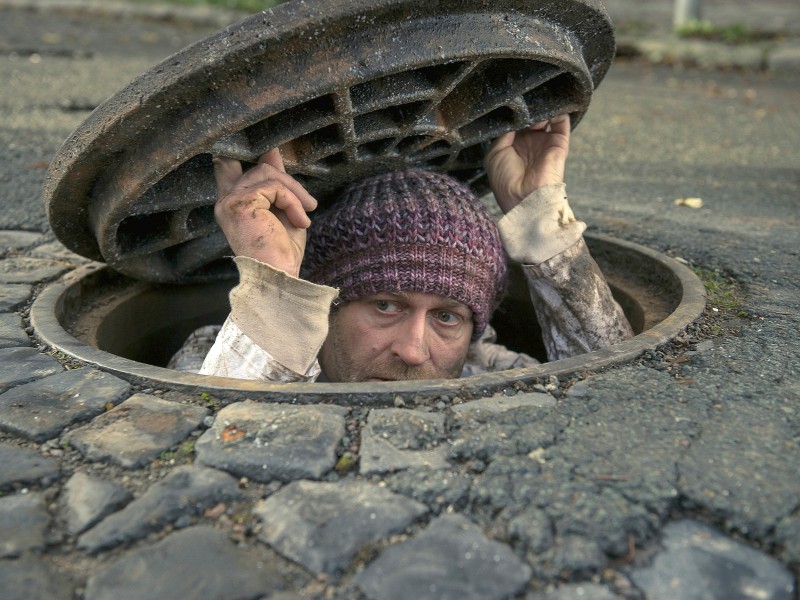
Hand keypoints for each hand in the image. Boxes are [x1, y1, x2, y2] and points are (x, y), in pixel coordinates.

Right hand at [213, 148, 316, 276]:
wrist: (280, 277)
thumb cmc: (281, 252)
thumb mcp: (282, 211)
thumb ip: (276, 183)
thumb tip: (272, 152)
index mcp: (231, 203)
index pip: (227, 166)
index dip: (246, 152)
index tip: (269, 149)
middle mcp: (225, 200)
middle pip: (258, 168)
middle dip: (288, 180)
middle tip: (309, 203)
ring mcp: (230, 201)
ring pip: (267, 174)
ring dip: (294, 192)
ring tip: (306, 213)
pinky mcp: (242, 202)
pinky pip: (274, 188)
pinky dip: (293, 202)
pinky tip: (300, 222)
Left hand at [484, 114, 570, 213]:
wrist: (524, 197)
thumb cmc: (506, 180)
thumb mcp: (495, 154)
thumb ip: (503, 134)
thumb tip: (513, 120)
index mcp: (514, 147)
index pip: (516, 124)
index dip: (515, 114)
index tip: (512, 106)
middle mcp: (530, 143)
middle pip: (531, 118)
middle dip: (528, 109)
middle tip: (524, 105)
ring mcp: (545, 142)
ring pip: (546, 116)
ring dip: (541, 109)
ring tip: (534, 109)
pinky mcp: (559, 143)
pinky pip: (561, 121)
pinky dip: (557, 110)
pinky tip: (546, 108)